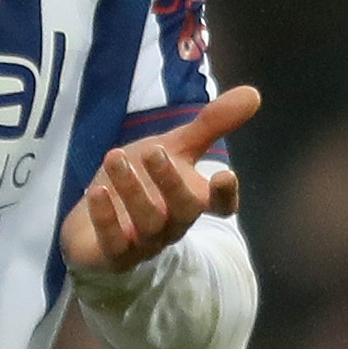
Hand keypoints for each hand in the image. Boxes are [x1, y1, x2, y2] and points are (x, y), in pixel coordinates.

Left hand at [62, 84, 258, 274]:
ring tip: (114, 156)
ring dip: (133, 190)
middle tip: (154, 150)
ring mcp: (145, 243)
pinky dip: (107, 219)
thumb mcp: (174, 149)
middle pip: (185, 211)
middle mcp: (174, 224)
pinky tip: (98, 192)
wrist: (94, 224)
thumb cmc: (141, 184)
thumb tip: (253, 93)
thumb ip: (210, 125)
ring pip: (148, 222)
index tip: (225, 175)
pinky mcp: (114, 255)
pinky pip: (115, 243)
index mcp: (193, 200)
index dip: (225, 194)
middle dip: (172, 182)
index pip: (221, 205)